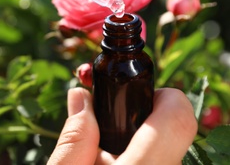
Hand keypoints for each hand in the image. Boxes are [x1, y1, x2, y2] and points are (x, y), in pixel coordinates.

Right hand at [48, 87, 196, 163]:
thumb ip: (73, 138)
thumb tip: (80, 94)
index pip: (178, 117)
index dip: (163, 95)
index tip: (131, 93)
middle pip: (173, 129)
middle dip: (140, 114)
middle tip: (106, 122)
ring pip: (166, 145)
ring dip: (136, 134)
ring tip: (101, 146)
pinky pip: (160, 157)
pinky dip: (138, 149)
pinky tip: (110, 158)